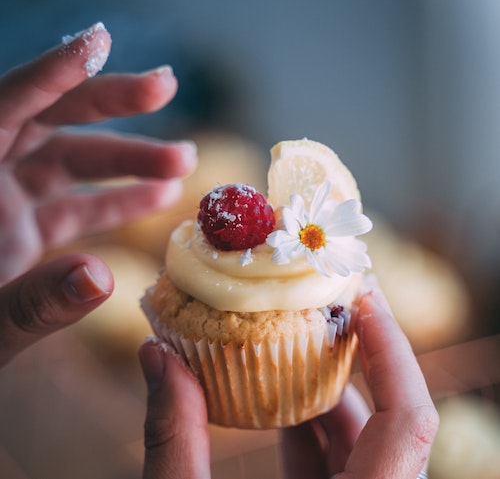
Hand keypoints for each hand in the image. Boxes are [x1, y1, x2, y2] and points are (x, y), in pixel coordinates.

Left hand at [0, 22, 196, 366]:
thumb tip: (101, 278)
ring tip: (186, 160)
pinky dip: (119, 201)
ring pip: (71, 162)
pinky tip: (163, 196)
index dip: (51, 74)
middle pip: (47, 121)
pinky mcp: (24, 231)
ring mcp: (6, 206)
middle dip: (110, 101)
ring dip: (131, 158)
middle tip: (167, 85)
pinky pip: (77, 206)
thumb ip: (33, 303)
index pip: (2, 109)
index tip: (100, 43)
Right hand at [136, 281, 437, 478]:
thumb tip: (155, 355)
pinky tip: (278, 396)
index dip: (392, 349)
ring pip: (362, 442)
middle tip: (324, 304)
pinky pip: (338, 464)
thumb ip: (173, 438)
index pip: (409, 420)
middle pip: (387, 422)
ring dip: (328, 389)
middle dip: (355, 357)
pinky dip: (311, 425)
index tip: (365, 295)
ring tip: (297, 337)